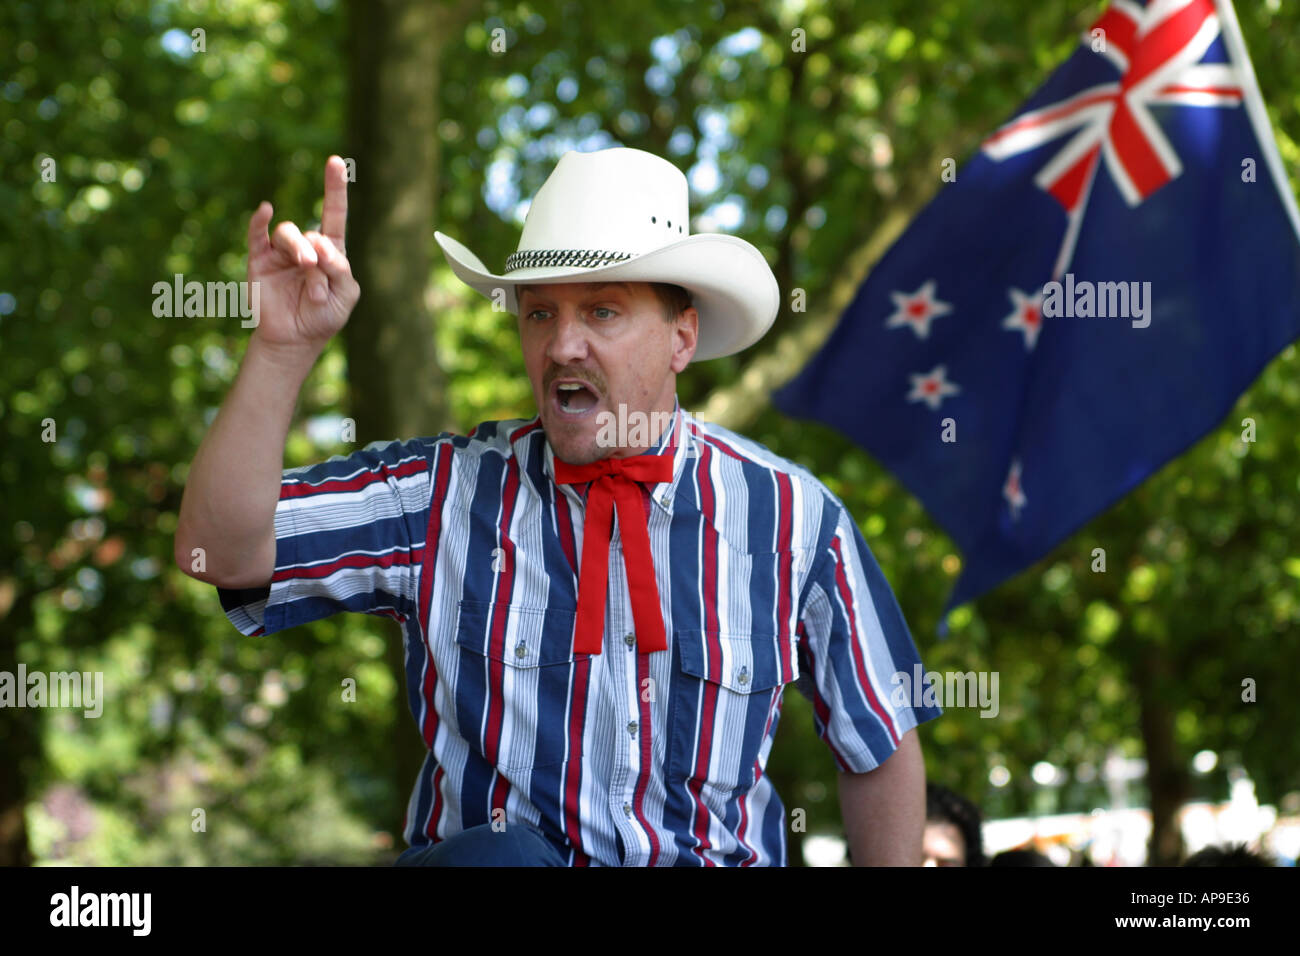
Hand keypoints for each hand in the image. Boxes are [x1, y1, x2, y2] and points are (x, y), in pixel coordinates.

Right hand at [246, 155, 358, 349]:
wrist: (294, 340)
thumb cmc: (323, 316)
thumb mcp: (345, 296)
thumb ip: (340, 270)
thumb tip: (318, 247)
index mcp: (331, 251)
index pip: (334, 215)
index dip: (335, 188)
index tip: (337, 161)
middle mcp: (305, 246)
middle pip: (313, 234)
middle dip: (319, 255)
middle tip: (318, 275)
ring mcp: (281, 252)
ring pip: (289, 233)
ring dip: (299, 249)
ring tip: (307, 267)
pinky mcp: (259, 260)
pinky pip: (257, 234)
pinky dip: (259, 220)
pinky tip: (265, 211)